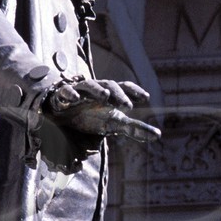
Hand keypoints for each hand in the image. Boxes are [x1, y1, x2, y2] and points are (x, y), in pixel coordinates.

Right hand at [42, 78, 160, 141]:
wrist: (64, 114)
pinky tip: (75, 99)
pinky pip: (65, 92)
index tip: (146, 98)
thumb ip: (134, 129)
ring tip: (105, 97)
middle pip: (109, 86)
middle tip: (127, 106)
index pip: (124, 87)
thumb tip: (158, 135)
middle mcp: (96, 91)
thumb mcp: (114, 123)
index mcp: (110, 95)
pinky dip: (70, 93)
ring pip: (89, 85)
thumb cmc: (92, 116)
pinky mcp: (62, 96)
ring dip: (97, 89)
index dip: (134, 91)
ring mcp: (80, 92)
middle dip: (118, 94)